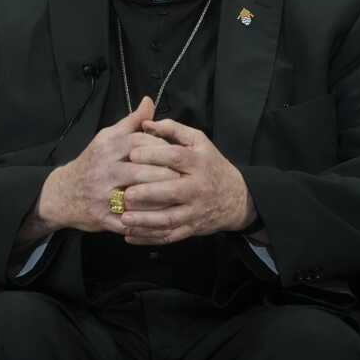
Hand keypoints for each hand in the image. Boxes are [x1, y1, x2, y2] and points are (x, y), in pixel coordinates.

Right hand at [28, 97, 166, 236]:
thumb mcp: (107, 138)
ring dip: (161, 198)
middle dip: (166, 174)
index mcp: (106, 148)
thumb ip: (131, 122)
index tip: (177, 152)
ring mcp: (102, 195)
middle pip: (141, 171)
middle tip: (185, 177)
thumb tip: (149, 102)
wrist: (62, 194)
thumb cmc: (92, 163)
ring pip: (138, 197)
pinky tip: (163, 217)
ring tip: (179, 196)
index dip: (161, 147)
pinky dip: (148, 220)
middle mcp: (103, 170)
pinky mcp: (103, 217)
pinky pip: (131, 220)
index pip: (139, 143)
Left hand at [118, 118, 256, 244]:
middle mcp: (197, 188)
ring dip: (145, 221)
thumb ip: (172, 129)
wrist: (235, 198)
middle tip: (125, 193)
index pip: (175, 158)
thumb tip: (146, 122)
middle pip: (172, 191)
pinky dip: (148, 237)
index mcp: (198, 163)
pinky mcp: (191, 229)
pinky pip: (168, 236)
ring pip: (169, 219)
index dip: (153, 155)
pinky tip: (129, 235)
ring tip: (124, 218)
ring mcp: (194, 211)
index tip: (131, 155)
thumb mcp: (198, 141)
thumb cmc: (210, 164)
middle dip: (148, 193)